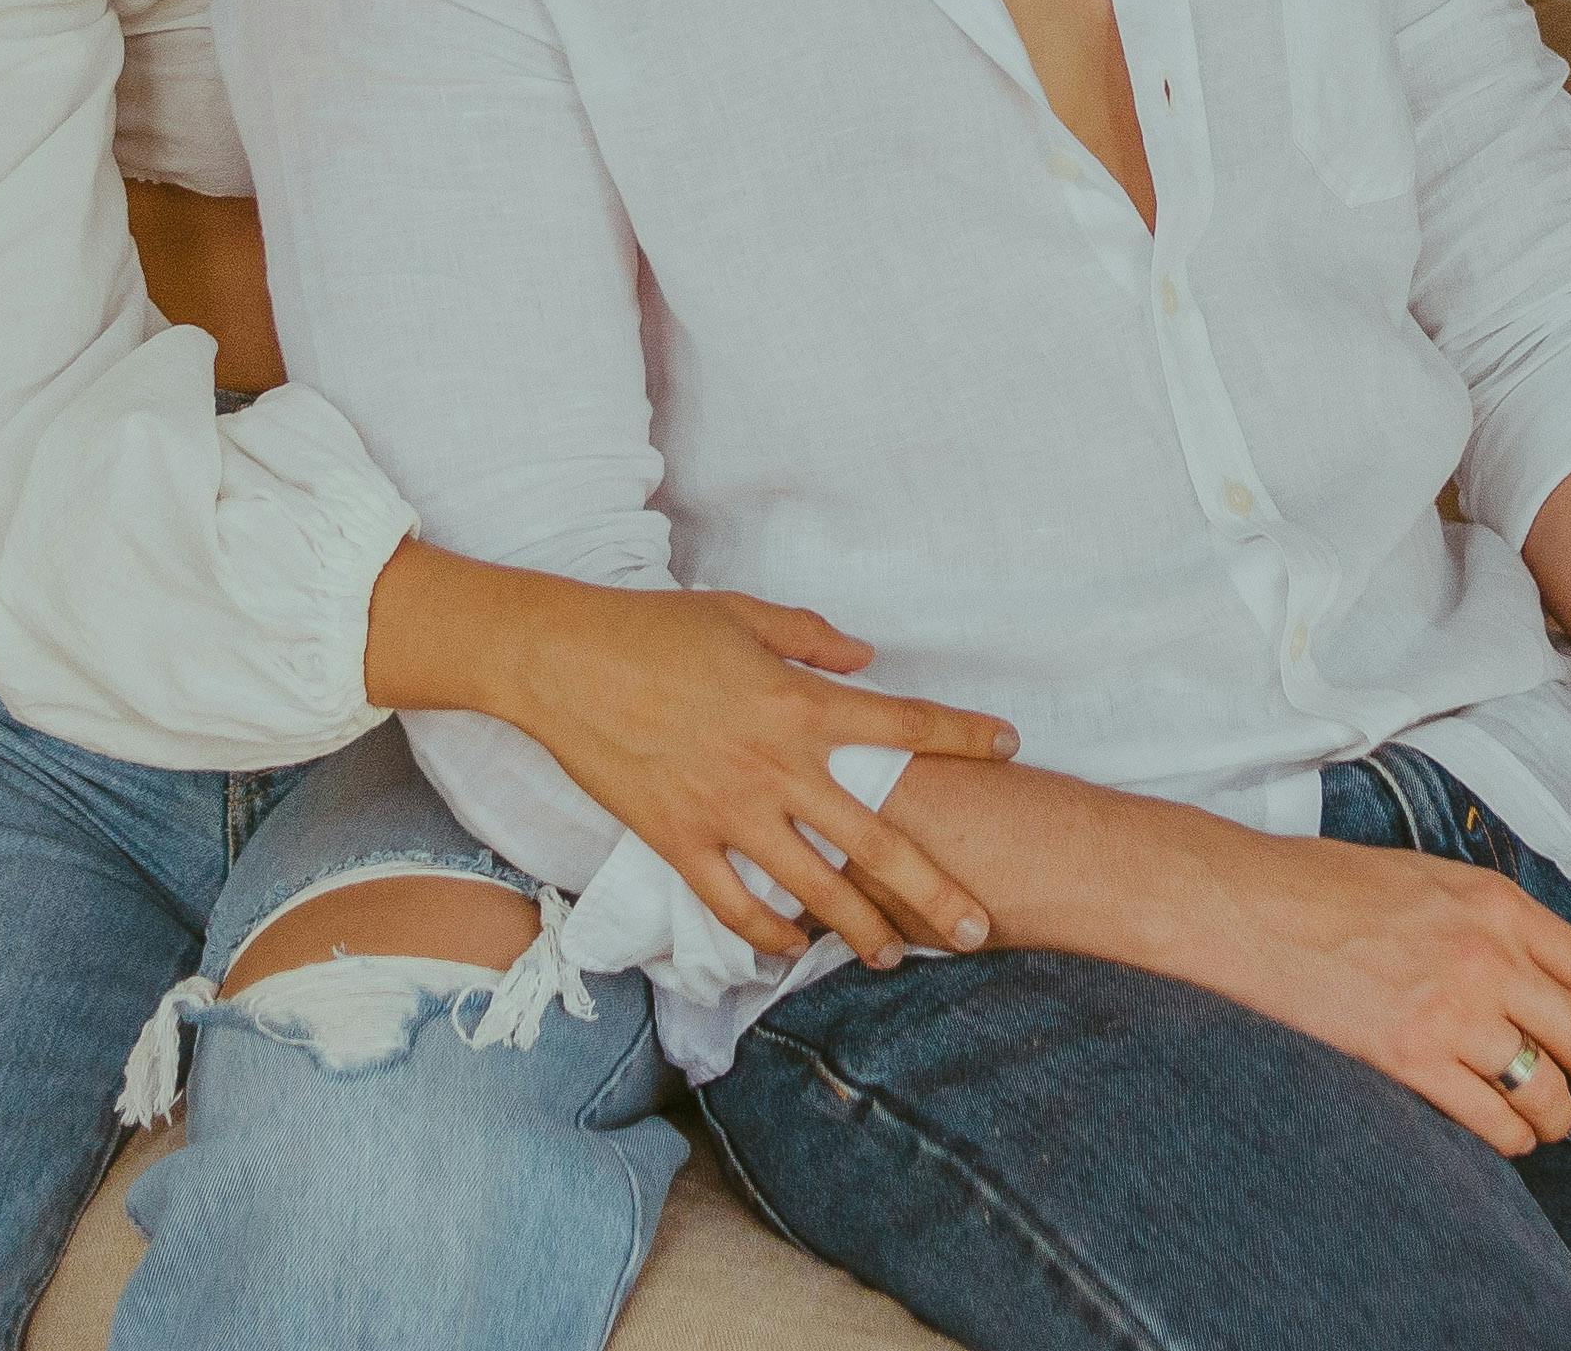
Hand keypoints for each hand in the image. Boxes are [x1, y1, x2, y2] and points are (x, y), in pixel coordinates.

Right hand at [380, 552, 1019, 967]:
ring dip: (860, 930)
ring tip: (894, 957)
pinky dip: (767, 934)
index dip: (963, 735)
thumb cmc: (654, 628)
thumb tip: (867, 660)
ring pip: (814, 890)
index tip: (1008, 744)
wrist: (562, 661)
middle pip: (877, 842)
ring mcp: (728, 812)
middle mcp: (777, 766)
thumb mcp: (744, 614)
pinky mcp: (679, 842)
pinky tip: (792, 949)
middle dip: (936, 891)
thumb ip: (813, 638)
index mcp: (799, 702)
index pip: (905, 723)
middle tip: (979, 930)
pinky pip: (735, 905)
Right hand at [1178, 826, 1570, 1157]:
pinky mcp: (1411, 1059)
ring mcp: (1452, 1011)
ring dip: (1555, 1119)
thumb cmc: (1324, 887)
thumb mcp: (1428, 877)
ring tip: (1542, 1123)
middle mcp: (1490, 956)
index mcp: (1498, 904)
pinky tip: (1501, 1135)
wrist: (1247, 907)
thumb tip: (1533, 971)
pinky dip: (1509, 1139)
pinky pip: (1492, 1120)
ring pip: (1547, 1091)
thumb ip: (1488, 920)